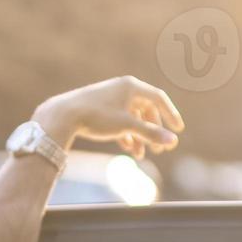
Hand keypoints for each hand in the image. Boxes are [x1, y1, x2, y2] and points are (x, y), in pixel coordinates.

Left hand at [31, 76, 184, 158]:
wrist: (63, 115)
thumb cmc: (97, 116)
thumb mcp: (127, 126)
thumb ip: (151, 133)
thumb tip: (173, 141)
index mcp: (132, 86)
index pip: (159, 98)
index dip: (171, 114)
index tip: (178, 130)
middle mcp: (123, 89)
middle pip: (147, 111)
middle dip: (153, 132)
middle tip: (158, 150)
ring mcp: (112, 98)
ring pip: (133, 118)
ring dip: (139, 137)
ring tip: (140, 155)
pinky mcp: (101, 107)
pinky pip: (121, 121)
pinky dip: (127, 134)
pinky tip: (127, 148)